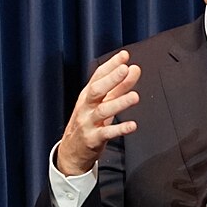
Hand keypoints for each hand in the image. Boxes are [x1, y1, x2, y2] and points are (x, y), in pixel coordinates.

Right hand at [54, 51, 141, 175]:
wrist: (71, 151)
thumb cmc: (88, 123)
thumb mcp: (102, 103)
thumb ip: (119, 87)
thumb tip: (133, 69)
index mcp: (87, 96)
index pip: (97, 76)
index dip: (111, 65)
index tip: (124, 55)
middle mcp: (86, 107)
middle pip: (96, 90)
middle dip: (111, 79)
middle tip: (126, 69)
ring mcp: (88, 122)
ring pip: (102, 111)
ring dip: (119, 103)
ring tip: (134, 96)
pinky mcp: (93, 139)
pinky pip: (106, 133)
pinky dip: (120, 129)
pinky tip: (132, 125)